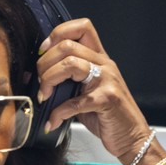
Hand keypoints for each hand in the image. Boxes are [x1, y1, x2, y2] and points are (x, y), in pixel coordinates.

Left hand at [36, 18, 150, 161]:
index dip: (57, 35)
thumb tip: (33, 77)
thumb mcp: (83, 92)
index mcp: (98, 58)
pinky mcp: (107, 100)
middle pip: (67, 46)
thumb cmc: (105, 115)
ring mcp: (107, 80)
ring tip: (44, 97)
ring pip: (70, 64)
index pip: (81, 28)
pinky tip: (53, 121)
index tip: (43, 53)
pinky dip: (58, 113)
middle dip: (44, 64)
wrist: (132, 137)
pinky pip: (75, 101)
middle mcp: (104, 65)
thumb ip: (65, 81)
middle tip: (40, 83)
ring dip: (49, 80)